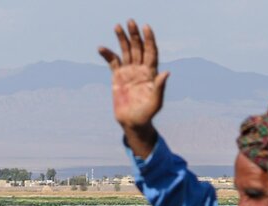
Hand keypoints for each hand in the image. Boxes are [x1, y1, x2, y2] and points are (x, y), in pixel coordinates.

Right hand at [98, 19, 168, 155]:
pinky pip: (112, 62)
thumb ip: (160, 87)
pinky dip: (107, 54)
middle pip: (138, 48)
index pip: (151, 52)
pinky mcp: (117, 77)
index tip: (146, 27)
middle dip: (134, 35)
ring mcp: (128, 72)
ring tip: (117, 26)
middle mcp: (140, 69)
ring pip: (125, 51)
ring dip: (122, 39)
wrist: (133, 123)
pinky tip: (101, 48)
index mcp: (151, 73)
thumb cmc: (147, 114)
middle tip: (130, 22)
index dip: (149, 39)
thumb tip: (166, 72)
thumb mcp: (156, 102)